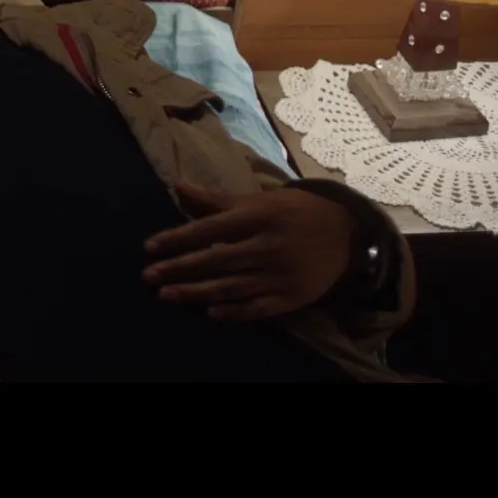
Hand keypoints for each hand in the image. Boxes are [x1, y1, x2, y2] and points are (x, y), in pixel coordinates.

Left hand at [141, 182, 355, 321]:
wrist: (348, 234)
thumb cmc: (294, 212)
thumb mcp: (260, 199)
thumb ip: (217, 199)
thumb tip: (176, 185)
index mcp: (262, 216)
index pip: (212, 228)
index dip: (179, 237)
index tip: (150, 247)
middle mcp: (271, 246)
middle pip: (218, 259)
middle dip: (180, 268)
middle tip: (149, 275)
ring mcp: (283, 275)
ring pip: (233, 286)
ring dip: (196, 292)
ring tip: (166, 294)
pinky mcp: (294, 297)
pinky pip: (259, 308)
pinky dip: (234, 311)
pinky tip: (210, 311)